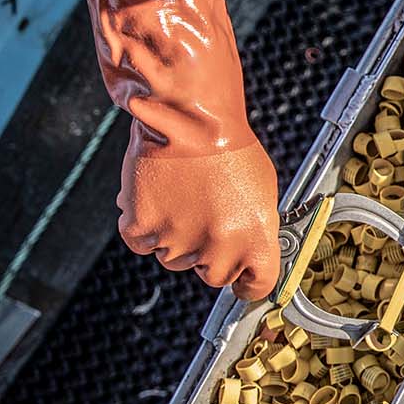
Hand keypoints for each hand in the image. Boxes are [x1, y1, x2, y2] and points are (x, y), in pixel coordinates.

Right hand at [117, 142, 280, 299]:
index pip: (257, 285)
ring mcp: (178, 239)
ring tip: (184, 198)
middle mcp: (218, 245)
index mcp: (256, 237)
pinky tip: (159, 199)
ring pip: (175, 259)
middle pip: (213, 274)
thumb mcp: (263, 192)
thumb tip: (251, 253)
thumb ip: (256, 230)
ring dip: (177, 237)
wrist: (190, 118)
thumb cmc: (228, 147)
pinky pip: (141, 243)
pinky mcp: (143, 228)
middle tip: (207, 218)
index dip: (248, 283)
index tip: (243, 283)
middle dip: (211, 253)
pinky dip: (145, 226)